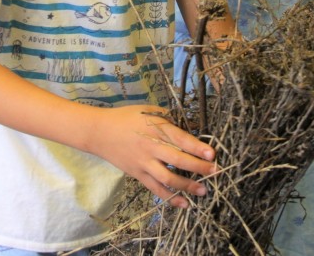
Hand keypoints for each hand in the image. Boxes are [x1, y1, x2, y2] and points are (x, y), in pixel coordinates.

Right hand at [88, 105, 215, 207]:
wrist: (99, 132)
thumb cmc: (126, 117)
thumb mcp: (147, 110)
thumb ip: (167, 118)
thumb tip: (189, 125)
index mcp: (154, 128)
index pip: (179, 139)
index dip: (197, 147)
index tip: (212, 154)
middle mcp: (150, 147)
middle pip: (177, 160)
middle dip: (198, 167)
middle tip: (215, 172)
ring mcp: (143, 163)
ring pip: (168, 178)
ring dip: (187, 186)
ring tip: (203, 191)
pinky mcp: (137, 174)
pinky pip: (155, 188)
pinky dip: (170, 197)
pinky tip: (184, 203)